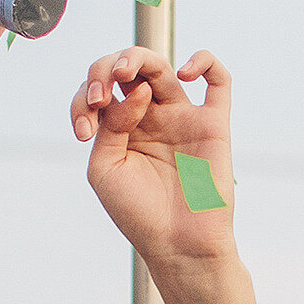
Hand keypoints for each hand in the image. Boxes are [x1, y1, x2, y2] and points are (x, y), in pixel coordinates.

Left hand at [69, 45, 234, 263]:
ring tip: (127, 73)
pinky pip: (219, 80)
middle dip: (106, 68)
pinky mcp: (213, 124)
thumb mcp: (105, 168)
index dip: (84, 97)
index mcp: (120, 128)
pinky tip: (185, 73)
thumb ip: (110, 126)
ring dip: (138, 59)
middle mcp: (150, 118)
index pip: (99, 91)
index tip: (84, 129)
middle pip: (127, 69)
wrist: (178, 244)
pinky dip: (205, 62)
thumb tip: (137, 91)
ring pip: (161, 67)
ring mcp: (181, 118)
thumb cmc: (138, 212)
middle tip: (101, 93)